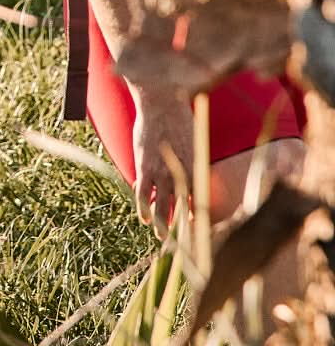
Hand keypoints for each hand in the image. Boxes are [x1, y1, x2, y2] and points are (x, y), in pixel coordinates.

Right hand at [130, 84, 193, 233]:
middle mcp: (181, 174)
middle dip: (184, 227)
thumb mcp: (194, 143)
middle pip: (183, 208)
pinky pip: (143, 193)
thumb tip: (195, 179)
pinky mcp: (144, 166)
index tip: (200, 232)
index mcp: (198, 169)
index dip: (200, 219)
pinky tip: (145, 218)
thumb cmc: (179, 118)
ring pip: (163, 205)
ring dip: (163, 223)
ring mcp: (162, 171)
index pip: (202, 202)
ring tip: (163, 236)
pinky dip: (144, 207)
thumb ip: (194, 164)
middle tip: (185, 244)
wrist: (161, 101)